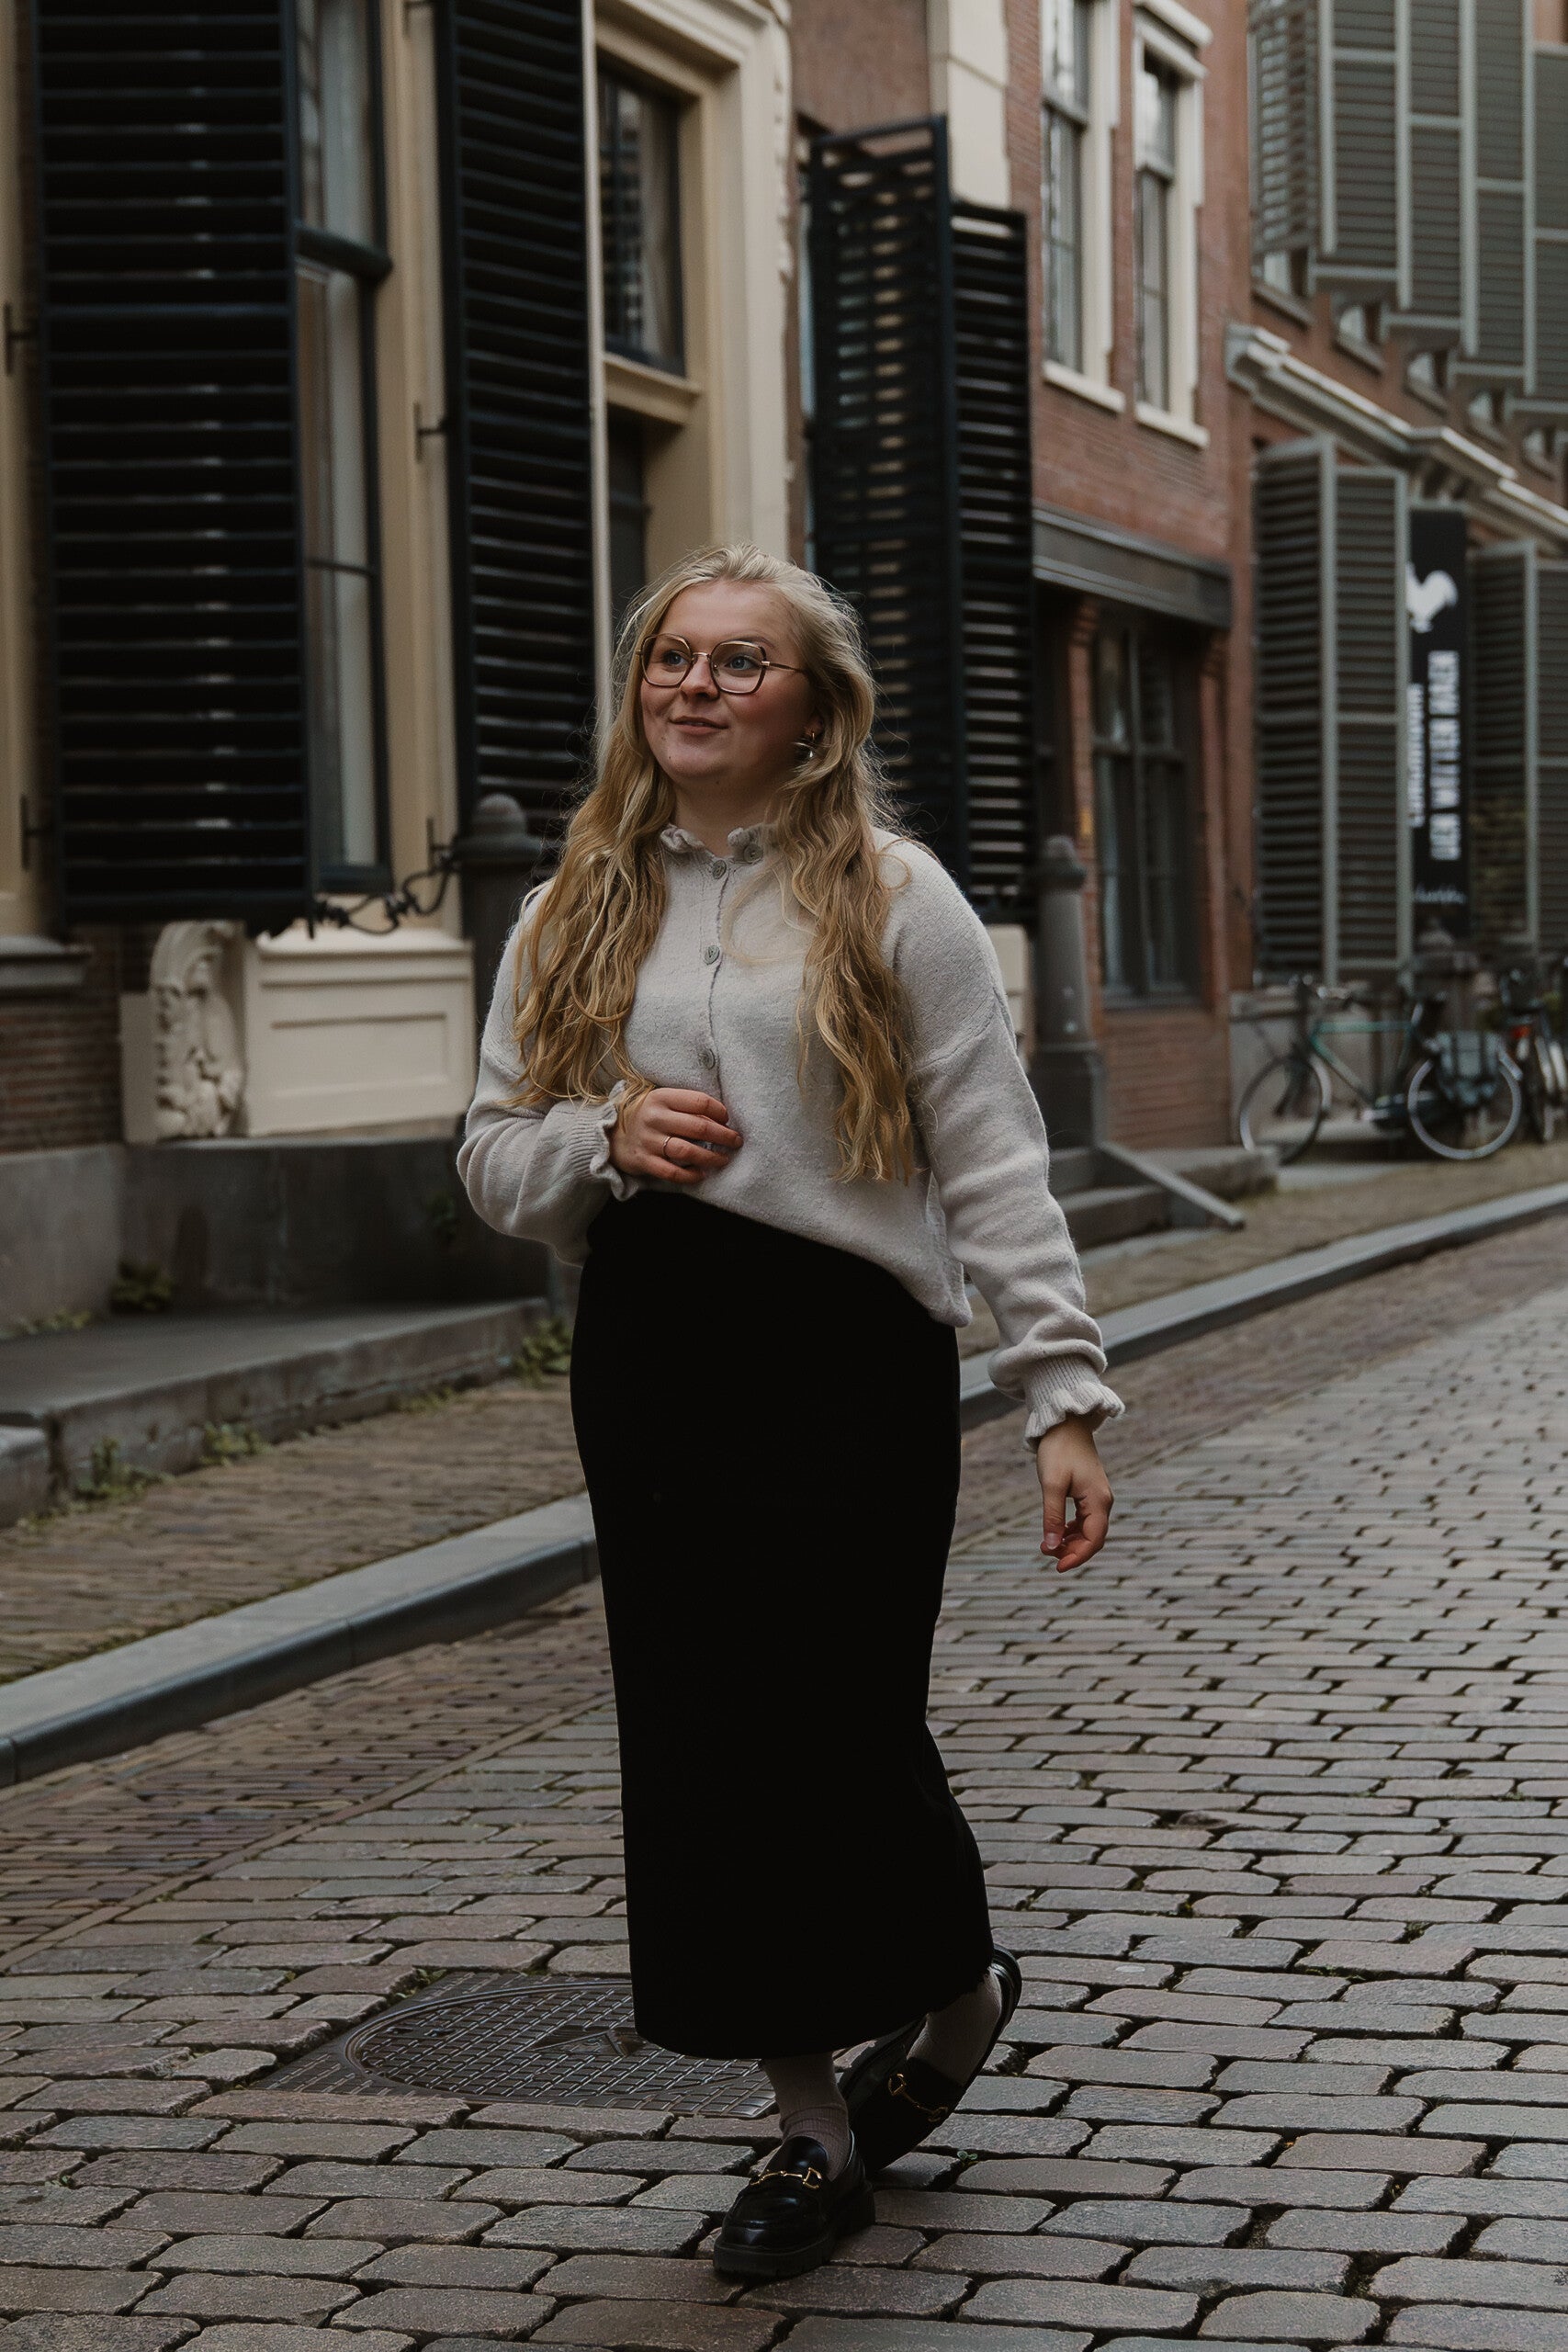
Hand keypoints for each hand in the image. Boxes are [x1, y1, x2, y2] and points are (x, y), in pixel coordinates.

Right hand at [610, 1086, 741, 1184]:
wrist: (613, 1135)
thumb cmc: (648, 1116)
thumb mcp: (662, 1102)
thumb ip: (686, 1105)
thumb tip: (722, 1119)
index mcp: (661, 1097)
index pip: (699, 1102)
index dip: (719, 1111)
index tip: (727, 1119)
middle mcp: (654, 1118)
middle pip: (699, 1128)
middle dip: (724, 1136)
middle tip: (736, 1141)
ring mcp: (648, 1141)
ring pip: (687, 1151)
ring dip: (711, 1157)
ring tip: (723, 1158)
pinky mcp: (644, 1161)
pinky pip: (672, 1172)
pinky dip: (690, 1175)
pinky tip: (702, 1173)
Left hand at [1036, 1415, 1112, 1572]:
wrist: (1065, 1424)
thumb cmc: (1058, 1450)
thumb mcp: (1051, 1485)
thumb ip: (1052, 1517)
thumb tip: (1051, 1546)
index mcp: (1098, 1501)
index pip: (1093, 1540)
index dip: (1077, 1557)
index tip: (1057, 1567)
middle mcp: (1103, 1501)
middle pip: (1092, 1538)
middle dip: (1071, 1551)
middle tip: (1046, 1554)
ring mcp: (1097, 1497)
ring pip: (1088, 1531)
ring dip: (1070, 1542)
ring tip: (1047, 1545)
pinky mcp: (1089, 1493)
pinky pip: (1084, 1521)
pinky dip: (1071, 1531)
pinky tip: (1056, 1534)